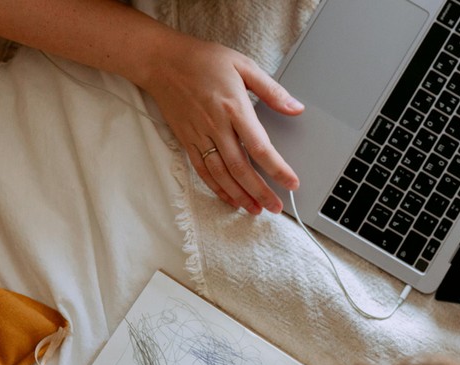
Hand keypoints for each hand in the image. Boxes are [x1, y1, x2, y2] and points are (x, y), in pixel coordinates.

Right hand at [141, 34, 302, 214]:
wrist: (162, 61)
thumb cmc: (204, 60)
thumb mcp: (243, 65)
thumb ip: (272, 90)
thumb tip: (296, 108)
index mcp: (234, 107)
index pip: (260, 147)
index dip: (277, 169)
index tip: (292, 183)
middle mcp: (216, 125)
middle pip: (241, 168)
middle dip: (260, 191)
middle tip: (277, 207)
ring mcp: (199, 135)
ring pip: (221, 174)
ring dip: (240, 195)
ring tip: (255, 209)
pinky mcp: (187, 140)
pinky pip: (202, 170)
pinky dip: (217, 188)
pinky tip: (230, 198)